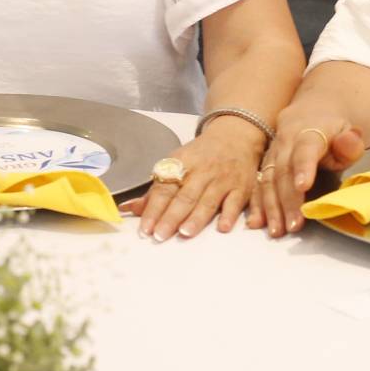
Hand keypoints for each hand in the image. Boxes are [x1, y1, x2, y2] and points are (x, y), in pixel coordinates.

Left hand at [122, 121, 262, 239]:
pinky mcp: (241, 188)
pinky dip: (229, 215)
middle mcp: (201, 172)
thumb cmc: (201, 154)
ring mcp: (222, 180)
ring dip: (196, 218)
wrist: (235, 135)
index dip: (154, 208)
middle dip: (171, 217)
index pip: (165, 189)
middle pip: (185, 197)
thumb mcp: (177, 163)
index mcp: (181, 164)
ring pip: (208, 201)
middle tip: (160, 235)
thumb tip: (129, 208)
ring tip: (185, 233)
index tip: (146, 228)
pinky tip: (222, 228)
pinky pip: (235, 202)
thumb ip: (155, 190)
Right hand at [250, 102, 366, 236]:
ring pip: (268, 180)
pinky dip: (257, 204)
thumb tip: (350, 140)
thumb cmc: (333, 130)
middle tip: (293, 225)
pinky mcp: (265, 164)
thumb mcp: (348, 131)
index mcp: (308, 131)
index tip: (303, 187)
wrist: (310, 113)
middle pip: (283, 171)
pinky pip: (258, 184)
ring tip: (277, 230)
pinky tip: (256, 222)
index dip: (303, 167)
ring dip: (271, 207)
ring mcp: (272, 153)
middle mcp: (285, 141)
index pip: (305, 149)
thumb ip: (351, 142)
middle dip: (287, 200)